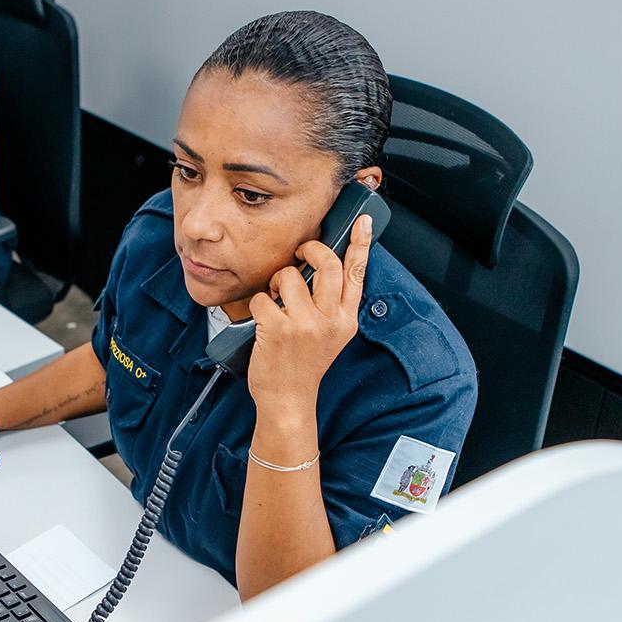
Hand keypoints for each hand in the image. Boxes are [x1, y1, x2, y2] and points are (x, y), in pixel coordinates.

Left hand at [246, 214, 372, 419]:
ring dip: (277, 282)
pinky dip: (258, 304)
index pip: (357, 274)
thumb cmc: (303, 364)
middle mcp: (331, 321)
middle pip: (327, 264)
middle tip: (299, 253)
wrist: (288, 401)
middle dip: (309, 249)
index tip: (363, 221)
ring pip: (289, 276)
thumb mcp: (330, 335)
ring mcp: (305, 326)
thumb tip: (320, 264)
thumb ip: (330, 304)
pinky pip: (263, 297)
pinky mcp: (279, 331)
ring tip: (276, 300)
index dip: (361, 244)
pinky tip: (263, 321)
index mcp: (346, 320)